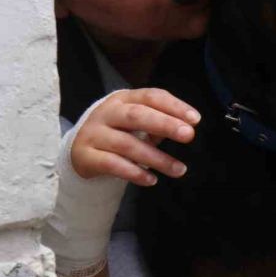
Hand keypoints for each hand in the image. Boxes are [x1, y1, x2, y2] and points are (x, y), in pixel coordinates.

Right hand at [70, 88, 200, 186]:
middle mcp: (107, 113)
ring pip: (127, 144)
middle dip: (165, 124)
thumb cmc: (117, 132)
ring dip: (156, 158)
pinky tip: (151, 180)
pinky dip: (134, 173)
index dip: (173, 106)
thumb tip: (185, 127)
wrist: (79, 149)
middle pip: (136, 115)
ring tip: (179, 169)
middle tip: (188, 135)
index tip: (195, 119)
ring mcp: (94, 134)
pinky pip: (112, 165)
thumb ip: (158, 122)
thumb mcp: (135, 122)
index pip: (150, 96)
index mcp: (123, 99)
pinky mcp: (85, 156)